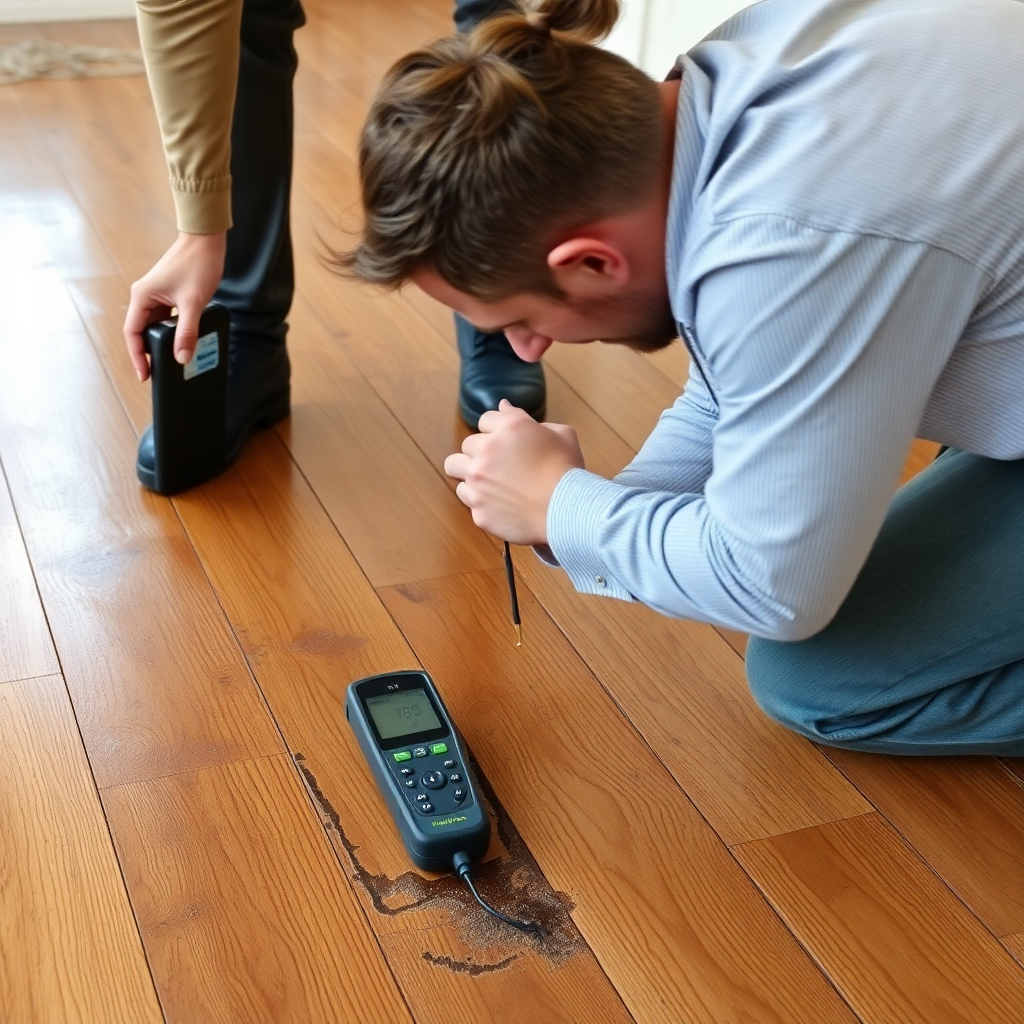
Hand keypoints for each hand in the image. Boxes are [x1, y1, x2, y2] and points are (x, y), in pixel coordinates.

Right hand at [123, 231, 227, 380]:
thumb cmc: (197, 265)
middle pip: (141, 331)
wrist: (206, 240)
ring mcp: (156, 294)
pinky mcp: (168, 293)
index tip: (145, 375)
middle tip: (160, 373)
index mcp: (142, 297)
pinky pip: (165, 318)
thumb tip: (182, 358)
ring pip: (154, 325)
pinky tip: (182, 342)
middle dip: (149, 352)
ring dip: (161, 342)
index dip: (137, 356)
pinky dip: (171, 331)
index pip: (133, 333)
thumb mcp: (193, 303)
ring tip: (171, 362)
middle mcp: (144, 296)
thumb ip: (187, 332)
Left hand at [444, 400, 584, 544]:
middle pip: (467, 445)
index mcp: (508, 428)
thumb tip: (503, 406)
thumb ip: (525, 417)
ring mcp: (478, 481)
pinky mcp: (478, 508)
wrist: (567, 511)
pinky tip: (498, 502)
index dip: (496, 431)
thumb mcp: (560, 433)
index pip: (486, 420)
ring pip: (455, 468)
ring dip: (470, 473)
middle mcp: (486, 451)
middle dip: (481, 452)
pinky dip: (478, 499)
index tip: (506, 443)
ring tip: (490, 482)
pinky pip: (467, 498)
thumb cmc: (568, 472)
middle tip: (500, 465)